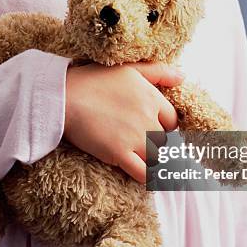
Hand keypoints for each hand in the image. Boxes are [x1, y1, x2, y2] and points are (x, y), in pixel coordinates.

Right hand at [63, 62, 183, 182]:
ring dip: (150, 160)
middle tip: (139, 144)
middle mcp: (147, 118)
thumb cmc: (92, 80)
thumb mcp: (129, 69)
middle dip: (154, 143)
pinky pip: (143, 173)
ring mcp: (134, 137)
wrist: (63, 97)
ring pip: (156, 157)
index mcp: (151, 97)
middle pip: (164, 141)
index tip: (151, 129)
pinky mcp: (119, 154)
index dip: (163, 126)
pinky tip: (144, 177)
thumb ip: (158, 72)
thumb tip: (182, 77)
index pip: (172, 121)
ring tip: (141, 160)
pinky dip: (147, 178)